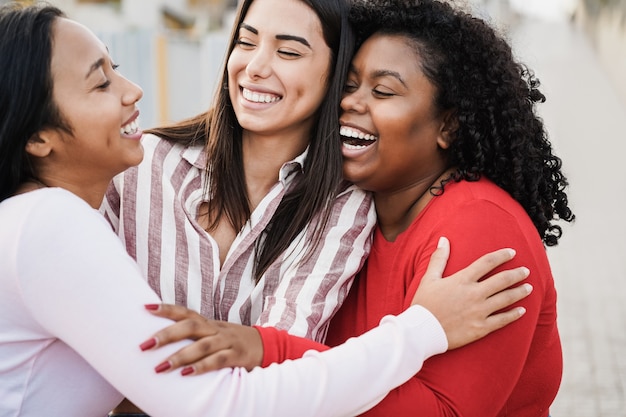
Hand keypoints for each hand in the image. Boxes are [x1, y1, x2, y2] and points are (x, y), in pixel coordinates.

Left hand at [139, 304, 262, 374]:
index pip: (185, 312)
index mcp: (208, 323)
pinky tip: (187, 374)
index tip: (145, 307)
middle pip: (190, 326)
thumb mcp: (214, 334)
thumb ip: (194, 337)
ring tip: (161, 367)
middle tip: (144, 345)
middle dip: (166, 335)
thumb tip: (162, 342)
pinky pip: (218, 360)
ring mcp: (228, 341)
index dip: (166, 309)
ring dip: (180, 356)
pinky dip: (202, 367)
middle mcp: (216, 329)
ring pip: (202, 345)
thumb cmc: (232, 342)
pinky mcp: (237, 356)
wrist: (266, 345)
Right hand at [412, 237, 531, 349]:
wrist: (422, 331)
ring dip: (519, 292)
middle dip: (516, 274)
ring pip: (506, 299)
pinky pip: (502, 320)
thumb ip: (439, 258)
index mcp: (462, 280)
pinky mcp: (481, 328)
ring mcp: (479, 311)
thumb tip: (443, 239)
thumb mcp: (428, 278)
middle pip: (502, 280)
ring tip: (529, 288)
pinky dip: (514, 315)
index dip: (502, 256)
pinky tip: (522, 311)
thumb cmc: (423, 304)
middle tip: (526, 271)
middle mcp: (474, 294)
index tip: (512, 253)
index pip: (487, 262)